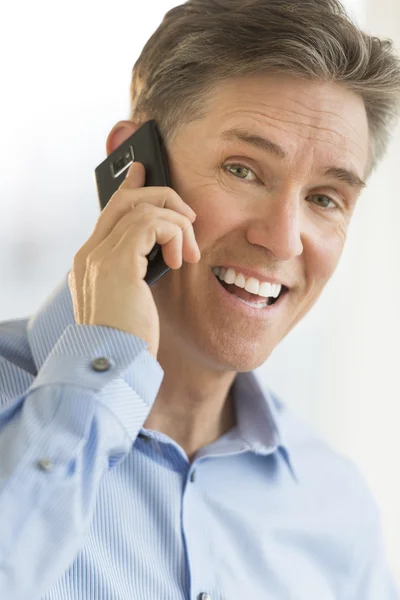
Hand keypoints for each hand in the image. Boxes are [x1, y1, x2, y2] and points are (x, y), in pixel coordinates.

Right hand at [68, 162, 199, 356]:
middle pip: (123, 200)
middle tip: (189, 215)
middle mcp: (88, 254)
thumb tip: (159, 254)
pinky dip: (174, 233)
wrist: (113, 366)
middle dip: (161, 196)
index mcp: (90, 264)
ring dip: (177, 222)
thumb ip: (135, 275)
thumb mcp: (132, 303)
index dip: (128, 189)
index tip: (142, 172)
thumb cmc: (128, 342)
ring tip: (189, 252)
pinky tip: (179, 259)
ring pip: (142, 206)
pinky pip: (152, 222)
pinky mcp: (117, 260)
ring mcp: (98, 255)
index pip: (109, 214)